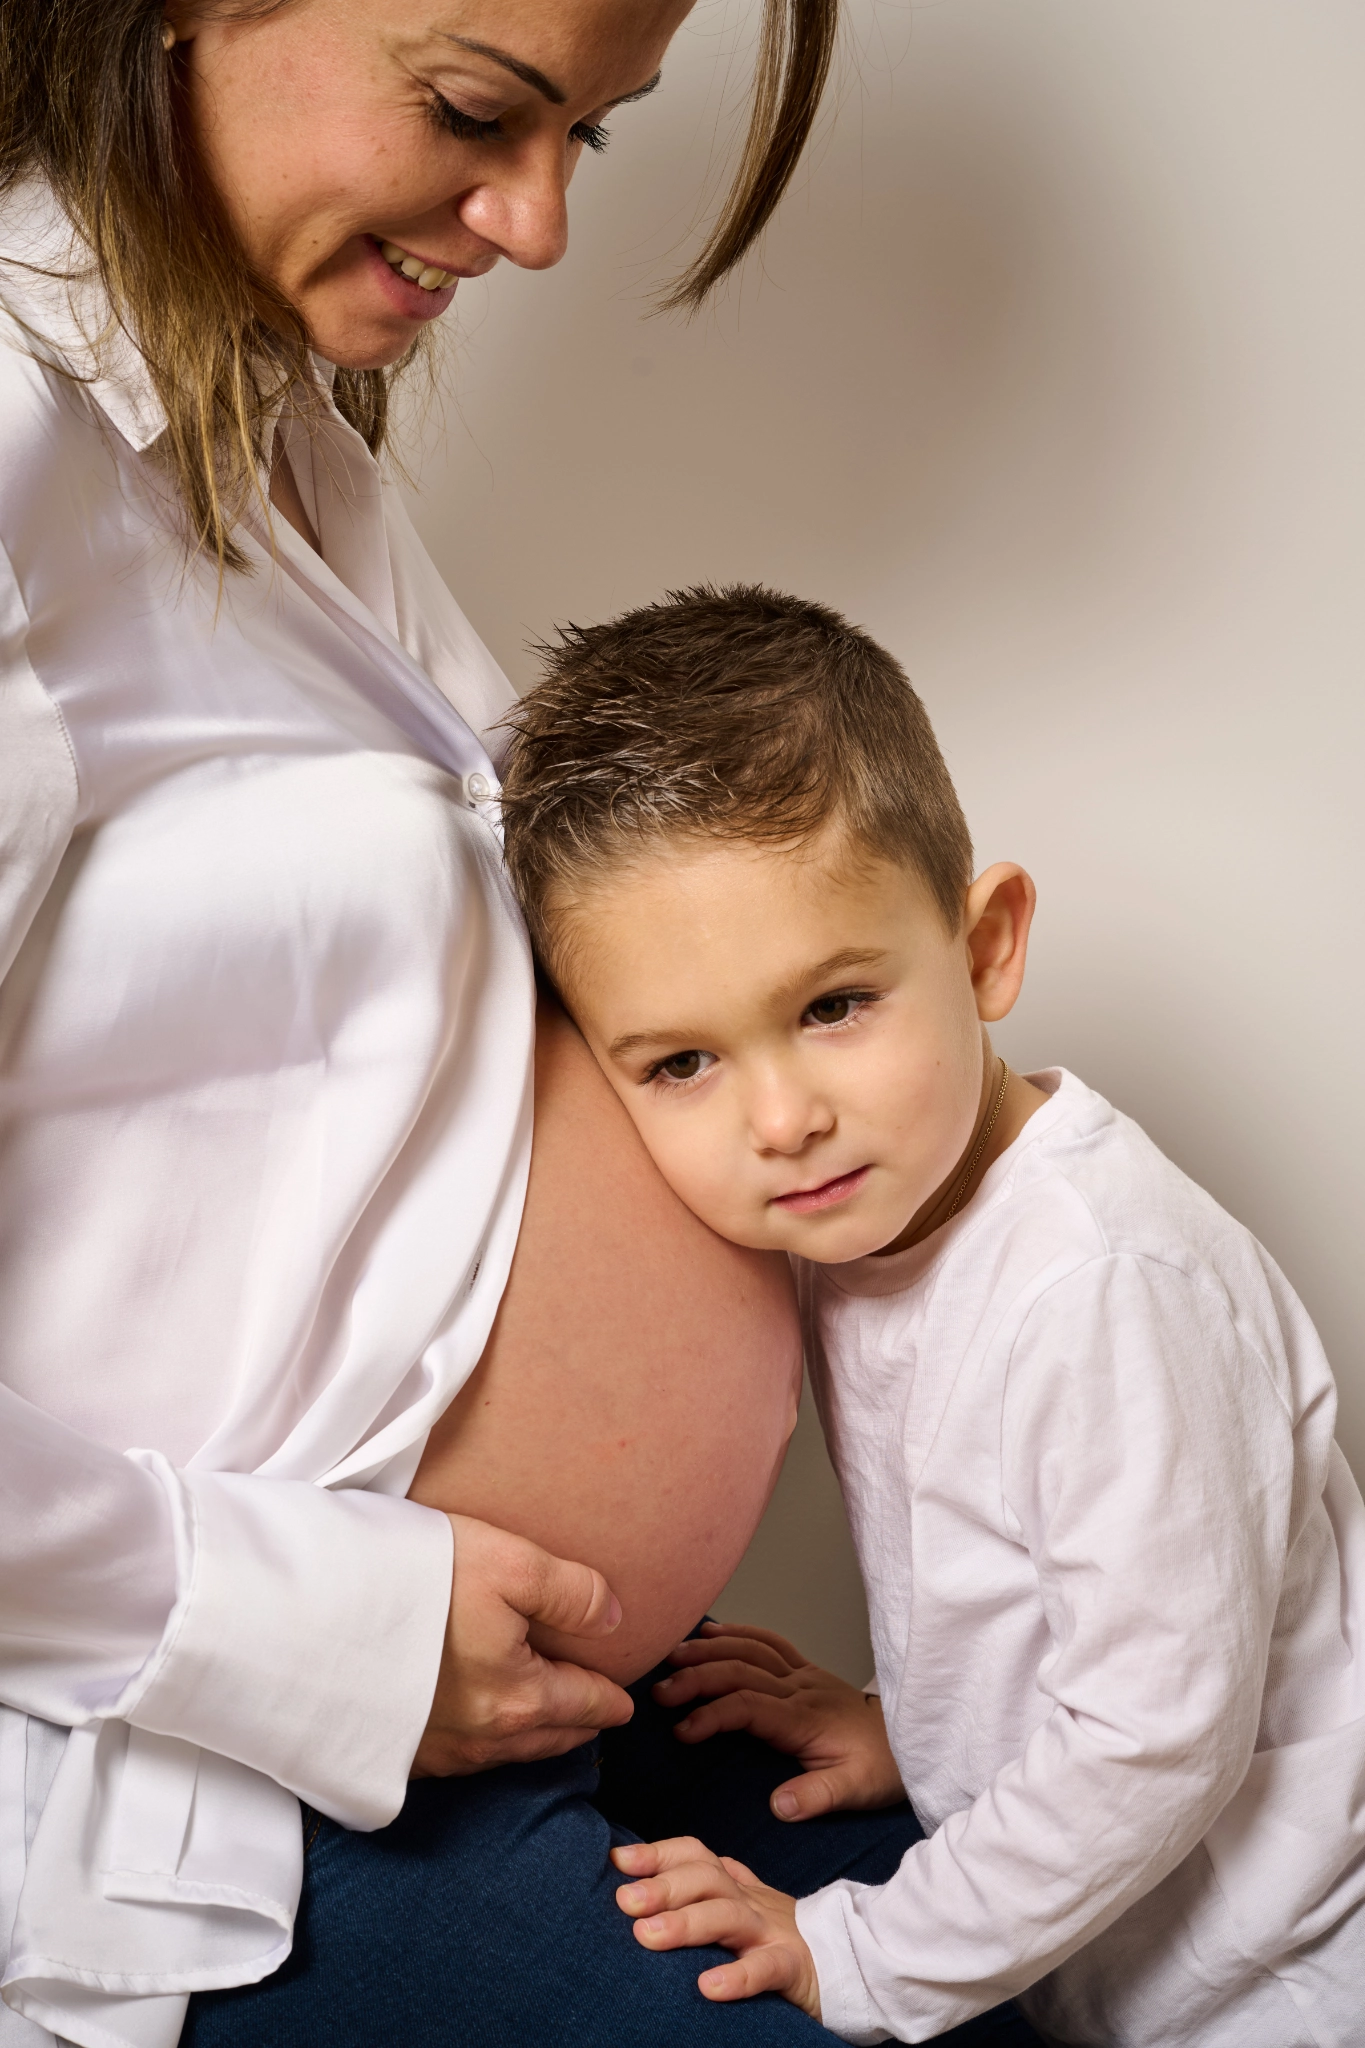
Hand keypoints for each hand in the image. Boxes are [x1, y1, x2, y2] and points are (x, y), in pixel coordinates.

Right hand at [412, 1514, 632, 1775]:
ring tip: (548, 1716)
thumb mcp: (511, 1563)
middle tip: (598, 1711)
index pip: (588, 1706)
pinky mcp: (394, 1754)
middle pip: (552, 1739)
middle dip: (579, 1724)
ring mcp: (435, 1755)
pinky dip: (484, 1744)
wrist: (308, 1619)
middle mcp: (482, 1740)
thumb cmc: (414, 1582)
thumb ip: (573, 1593)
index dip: (615, 1699)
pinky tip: (479, 1725)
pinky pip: (460, 1759)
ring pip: (506, 1753)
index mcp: (520, 1699)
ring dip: (533, 1736)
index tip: (628, 1702)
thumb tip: (615, 1620)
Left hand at [613, 1836, 819, 2017]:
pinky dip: (738, 1976)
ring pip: (728, 1917)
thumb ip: (701, 1893)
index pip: (696, 1856)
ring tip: (647, 1937)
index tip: (618, 1859)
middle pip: (706, 1880)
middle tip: (623, 1901)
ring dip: (686, 1923)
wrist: (850, 1959)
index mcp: (735, 1886)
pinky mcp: (794, 1967)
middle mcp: (750, 1901)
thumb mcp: (738, 1907)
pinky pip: (766, 1968)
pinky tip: (709, 1987)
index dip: (658, 1853)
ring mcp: (773, 1931)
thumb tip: (638, 1881)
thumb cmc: (776, 1935)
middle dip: (663, 1886)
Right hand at [654, 1621, 904, 1819]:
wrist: (910, 1743)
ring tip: (672, 1655)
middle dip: (698, 1677)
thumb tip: (780, 1806)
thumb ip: (817, 1796)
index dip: (712, 1714)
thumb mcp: (855, 1792)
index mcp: (805, 1719)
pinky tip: (712, 1631)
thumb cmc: (880, 1769)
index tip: (682, 1732)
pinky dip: (738, 1631)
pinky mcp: (807, 1670)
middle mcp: (800, 1688)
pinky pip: (768, 1641)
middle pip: (741, 1670)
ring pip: (750, 1649)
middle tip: (660, 1691)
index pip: (748, 1707)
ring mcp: (803, 1674)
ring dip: (710, 1649)